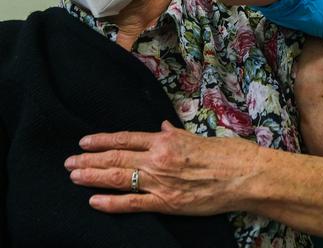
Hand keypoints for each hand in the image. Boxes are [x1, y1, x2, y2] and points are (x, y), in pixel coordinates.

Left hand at [64, 121, 258, 214]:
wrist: (245, 175)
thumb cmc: (229, 154)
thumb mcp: (201, 137)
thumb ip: (178, 134)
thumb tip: (163, 127)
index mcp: (168, 140)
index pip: (127, 138)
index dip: (103, 140)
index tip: (85, 141)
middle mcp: (159, 157)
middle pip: (116, 157)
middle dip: (90, 159)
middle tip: (69, 160)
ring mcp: (161, 181)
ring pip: (119, 177)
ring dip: (93, 176)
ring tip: (74, 175)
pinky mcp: (167, 202)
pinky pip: (132, 203)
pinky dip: (111, 202)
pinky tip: (94, 200)